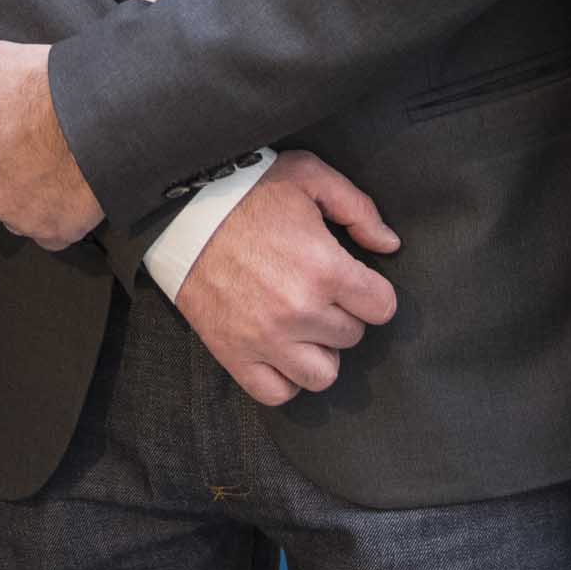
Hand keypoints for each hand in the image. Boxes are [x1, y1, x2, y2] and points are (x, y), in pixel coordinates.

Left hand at [0, 42, 102, 248]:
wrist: (108, 110)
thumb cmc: (49, 85)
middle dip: (3, 178)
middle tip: (29, 146)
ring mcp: (25, 217)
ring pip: (20, 215)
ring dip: (31, 196)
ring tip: (55, 160)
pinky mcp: (58, 230)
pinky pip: (52, 230)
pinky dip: (59, 214)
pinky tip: (71, 183)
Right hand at [170, 150, 398, 405]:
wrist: (180, 214)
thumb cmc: (246, 191)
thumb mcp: (308, 176)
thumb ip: (358, 208)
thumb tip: (389, 245)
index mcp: (325, 268)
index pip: (382, 307)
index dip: (371, 291)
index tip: (353, 281)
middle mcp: (300, 311)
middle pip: (352, 336)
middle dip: (341, 314)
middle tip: (317, 292)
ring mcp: (266, 339)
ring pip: (323, 374)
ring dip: (317, 351)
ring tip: (301, 325)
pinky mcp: (235, 355)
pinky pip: (278, 393)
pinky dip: (284, 378)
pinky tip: (280, 350)